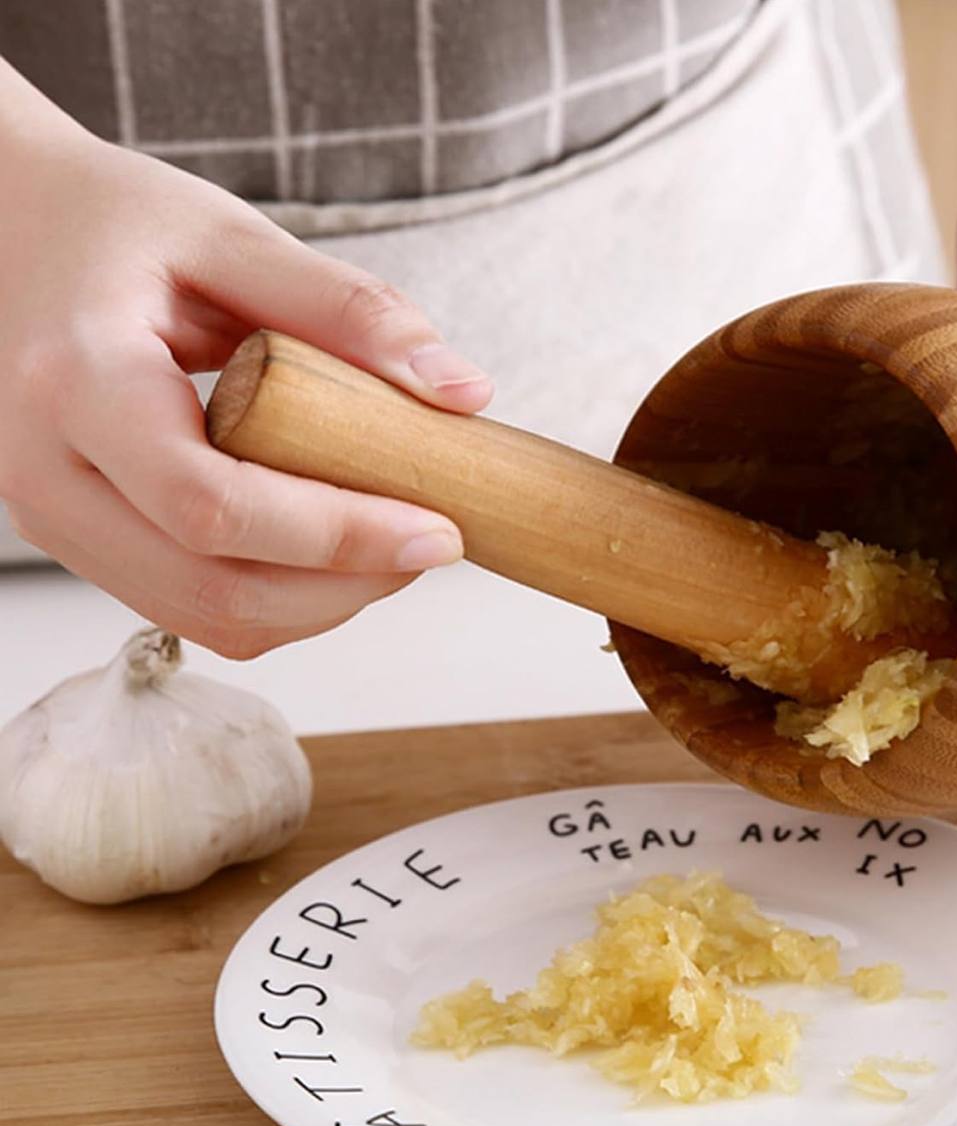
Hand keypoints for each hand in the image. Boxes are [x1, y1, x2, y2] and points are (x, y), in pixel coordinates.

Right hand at [0, 62, 489, 658]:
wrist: (11, 229)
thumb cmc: (112, 225)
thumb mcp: (231, 237)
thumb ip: (348, 309)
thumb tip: (461, 391)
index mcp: (77, 384)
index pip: (213, 507)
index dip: (338, 536)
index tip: (437, 529)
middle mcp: (47, 473)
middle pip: (213, 592)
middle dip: (345, 588)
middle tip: (431, 540)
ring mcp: (56, 520)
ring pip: (207, 618)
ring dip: (319, 603)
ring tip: (391, 538)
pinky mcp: (84, 540)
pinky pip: (192, 605)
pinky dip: (280, 595)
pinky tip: (331, 544)